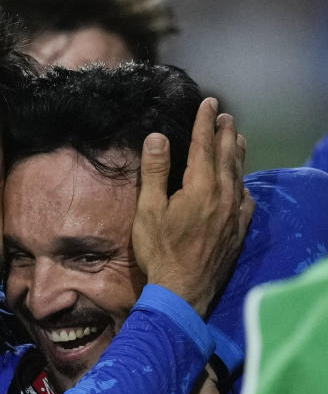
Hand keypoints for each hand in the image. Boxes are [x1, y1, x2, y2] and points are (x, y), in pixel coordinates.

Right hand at [132, 98, 253, 315]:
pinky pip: (245, 200)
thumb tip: (157, 137)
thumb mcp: (148, 210)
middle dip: (225, 132)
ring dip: (237, 153)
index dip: (205, 122)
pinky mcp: (238, 231)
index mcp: (200, 187)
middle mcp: (223, 195)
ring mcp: (234, 214)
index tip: (208, 102)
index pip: (204, 145)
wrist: (183, 291)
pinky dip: (242, 185)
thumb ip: (155, 172)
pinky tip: (241, 184)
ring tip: (237, 138)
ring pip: (239, 175)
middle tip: (224, 115)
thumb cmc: (160, 251)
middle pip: (227, 156)